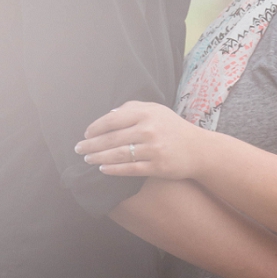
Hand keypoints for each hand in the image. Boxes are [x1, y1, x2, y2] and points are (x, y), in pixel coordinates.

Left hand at [75, 100, 206, 179]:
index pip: (113, 119)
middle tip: (78, 149)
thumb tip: (109, 115)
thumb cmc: (173, 128)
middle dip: (92, 145)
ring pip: (119, 154)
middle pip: (112, 138)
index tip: (86, 134)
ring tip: (88, 159)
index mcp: (146, 113)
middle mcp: (148, 129)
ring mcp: (153, 149)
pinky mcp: (157, 166)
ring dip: (99, 158)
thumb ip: (133, 108)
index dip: (96, 128)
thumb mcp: (156, 110)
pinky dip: (114, 170)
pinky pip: (130, 169)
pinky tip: (103, 170)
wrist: (198, 149)